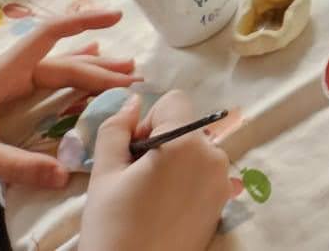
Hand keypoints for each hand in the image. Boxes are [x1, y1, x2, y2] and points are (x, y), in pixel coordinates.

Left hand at [0, 12, 135, 227]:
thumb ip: (17, 166)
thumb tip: (65, 174)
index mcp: (2, 74)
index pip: (48, 36)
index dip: (83, 22)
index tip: (117, 14)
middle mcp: (8, 76)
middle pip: (63, 64)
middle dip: (100, 68)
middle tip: (135, 79)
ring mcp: (6, 91)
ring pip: (57, 77)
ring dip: (90, 76)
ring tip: (127, 76)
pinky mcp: (4, 107)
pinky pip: (47, 92)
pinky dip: (72, 88)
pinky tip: (86, 87)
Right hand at [80, 91, 230, 250]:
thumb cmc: (113, 227)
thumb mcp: (104, 175)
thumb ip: (115, 130)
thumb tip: (131, 101)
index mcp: (186, 143)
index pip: (174, 102)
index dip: (148, 122)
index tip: (132, 153)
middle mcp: (214, 156)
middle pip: (186, 127)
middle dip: (161, 144)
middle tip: (136, 179)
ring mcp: (223, 181)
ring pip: (195, 152)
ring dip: (174, 163)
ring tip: (149, 197)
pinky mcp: (223, 203)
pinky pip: (205, 175)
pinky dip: (187, 182)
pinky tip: (166, 208)